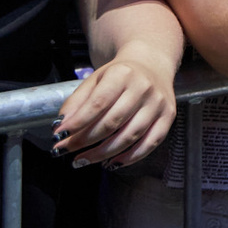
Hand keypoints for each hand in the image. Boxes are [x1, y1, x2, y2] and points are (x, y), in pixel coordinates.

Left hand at [53, 50, 175, 167]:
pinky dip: (130, 157)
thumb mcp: (94, 80)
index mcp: (122, 74)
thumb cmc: (119, 75)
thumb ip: (76, 102)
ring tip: (83, 160)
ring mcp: (158, 103)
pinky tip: (112, 162)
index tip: (59, 136)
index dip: (77, 124)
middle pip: (112, 123)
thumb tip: (60, 128)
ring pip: (129, 136)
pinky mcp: (169, 116)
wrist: (152, 64)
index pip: (97, 104)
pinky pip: (150, 142)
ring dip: (103, 153)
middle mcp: (143, 88)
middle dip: (84, 141)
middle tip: (66, 151)